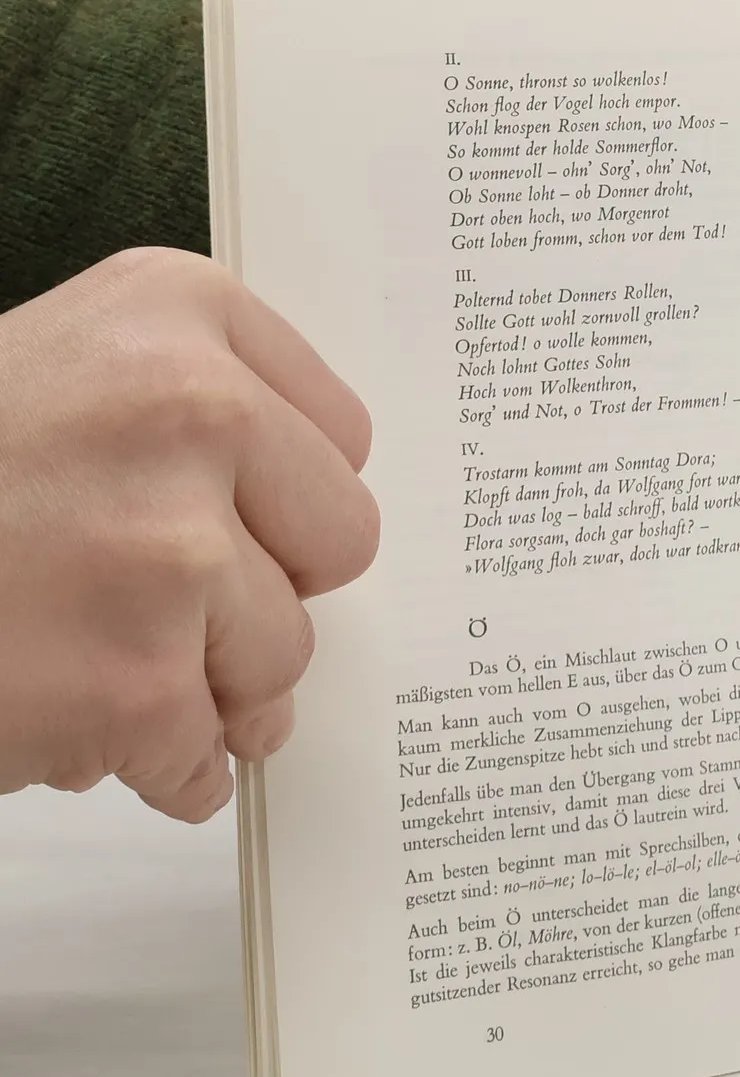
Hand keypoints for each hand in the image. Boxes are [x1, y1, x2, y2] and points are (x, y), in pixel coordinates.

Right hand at [0, 249, 378, 820]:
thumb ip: (194, 423)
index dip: (277, 495)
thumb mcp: (61, 370)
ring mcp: (165, 546)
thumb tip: (306, 538)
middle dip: (259, 587)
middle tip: (148, 594)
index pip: (342, 434)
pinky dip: (153, 765)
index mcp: (178, 311)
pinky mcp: (134, 678)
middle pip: (339, 539)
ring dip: (196, 683)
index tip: (216, 508)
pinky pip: (209, 750)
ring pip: (280, 654)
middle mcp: (190, 406)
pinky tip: (67, 723)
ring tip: (82, 652)